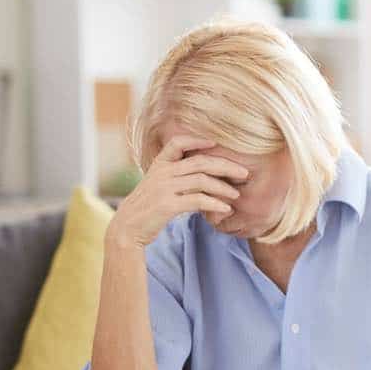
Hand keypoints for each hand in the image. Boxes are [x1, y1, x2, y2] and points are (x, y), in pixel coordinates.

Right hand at [106, 135, 248, 248]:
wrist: (126, 229)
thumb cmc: (146, 209)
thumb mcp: (156, 186)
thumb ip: (174, 176)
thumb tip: (204, 175)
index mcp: (159, 165)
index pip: (177, 143)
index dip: (197, 140)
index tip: (215, 142)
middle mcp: (162, 173)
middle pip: (200, 162)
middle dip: (226, 166)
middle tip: (244, 173)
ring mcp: (164, 188)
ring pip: (202, 180)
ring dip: (224, 187)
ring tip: (236, 195)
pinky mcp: (167, 205)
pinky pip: (198, 200)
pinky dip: (216, 204)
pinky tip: (226, 209)